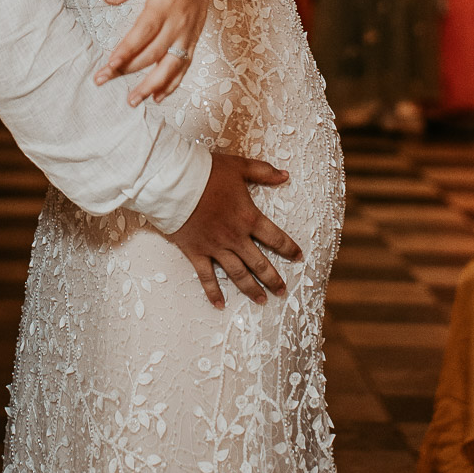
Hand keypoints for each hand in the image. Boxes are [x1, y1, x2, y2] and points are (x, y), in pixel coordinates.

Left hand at [96, 0, 215, 104]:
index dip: (127, 50)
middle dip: (128, 70)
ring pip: (171, 65)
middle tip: (104, 79)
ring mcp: (188, 32)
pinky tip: (158, 96)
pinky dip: (172, 83)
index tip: (110, 63)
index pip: (144, 32)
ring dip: (152, 85)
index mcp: (165, 4)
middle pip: (154, 53)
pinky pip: (184, 65)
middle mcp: (179, 22)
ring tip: (133, 100)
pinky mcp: (193, 38)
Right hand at [169, 151, 299, 307]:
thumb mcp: (239, 167)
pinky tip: (220, 305)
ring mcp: (216, 247)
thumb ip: (263, 172)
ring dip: (251, 289)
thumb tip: (285, 175)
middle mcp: (235, 237)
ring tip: (262, 301)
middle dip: (273, 278)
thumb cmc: (207, 172)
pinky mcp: (196, 252)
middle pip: (259, 263)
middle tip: (282, 290)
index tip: (298, 257)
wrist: (174, 182)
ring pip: (238, 274)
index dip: (288, 248)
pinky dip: (213, 292)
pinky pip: (207, 277)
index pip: (275, 237)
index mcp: (248, 217)